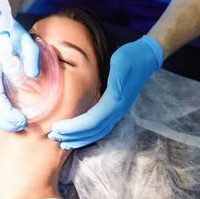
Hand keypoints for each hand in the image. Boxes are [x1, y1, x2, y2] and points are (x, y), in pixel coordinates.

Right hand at [0, 0, 39, 131]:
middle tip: (23, 126)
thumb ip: (31, 54)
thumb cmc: (10, 30)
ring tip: (18, 124)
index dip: (7, 113)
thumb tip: (35, 74)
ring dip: (0, 120)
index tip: (23, 121)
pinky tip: (10, 116)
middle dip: (4, 121)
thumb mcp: (24, 38)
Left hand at [48, 36, 162, 148]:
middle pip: (93, 131)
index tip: (56, 127)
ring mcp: (118, 111)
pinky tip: (78, 135)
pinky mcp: (116, 108)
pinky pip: (101, 127)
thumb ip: (118, 79)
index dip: (74, 127)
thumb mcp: (122, 62)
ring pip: (97, 132)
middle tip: (52, 136)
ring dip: (79, 138)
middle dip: (72, 136)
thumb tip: (115, 96)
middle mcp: (118, 111)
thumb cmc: (131, 57)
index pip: (92, 121)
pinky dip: (88, 134)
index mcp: (116, 101)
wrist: (147, 57)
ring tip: (62, 141)